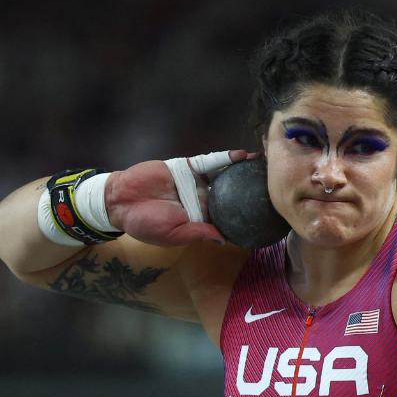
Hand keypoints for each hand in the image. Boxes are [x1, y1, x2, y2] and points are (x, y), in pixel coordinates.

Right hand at [105, 149, 258, 246]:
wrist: (120, 200)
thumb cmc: (145, 223)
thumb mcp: (173, 234)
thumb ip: (199, 233)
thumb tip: (224, 240)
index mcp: (201, 220)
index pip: (230, 219)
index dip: (247, 218)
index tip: (269, 219)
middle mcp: (203, 200)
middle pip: (234, 195)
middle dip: (252, 193)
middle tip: (276, 190)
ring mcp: (197, 183)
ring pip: (226, 176)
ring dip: (245, 172)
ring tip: (266, 168)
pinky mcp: (187, 167)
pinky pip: (210, 162)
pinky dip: (225, 158)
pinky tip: (242, 156)